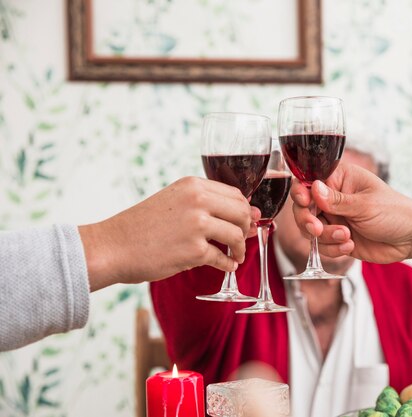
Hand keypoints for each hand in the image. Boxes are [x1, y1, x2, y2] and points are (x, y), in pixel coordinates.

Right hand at [80, 176, 259, 290]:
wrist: (112, 247)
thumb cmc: (142, 227)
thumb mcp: (173, 202)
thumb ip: (206, 205)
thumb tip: (248, 216)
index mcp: (192, 185)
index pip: (235, 194)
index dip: (245, 210)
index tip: (246, 221)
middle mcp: (197, 200)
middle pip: (242, 213)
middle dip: (246, 228)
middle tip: (242, 240)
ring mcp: (197, 225)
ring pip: (237, 235)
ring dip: (240, 249)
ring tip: (235, 256)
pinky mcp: (194, 251)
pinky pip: (223, 258)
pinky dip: (229, 264)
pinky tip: (227, 266)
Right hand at [290, 163, 411, 263]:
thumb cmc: (395, 212)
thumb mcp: (366, 205)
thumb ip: (337, 201)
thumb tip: (312, 188)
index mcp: (340, 178)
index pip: (309, 180)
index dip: (301, 192)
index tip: (303, 201)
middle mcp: (333, 197)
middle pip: (303, 207)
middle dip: (307, 220)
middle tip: (317, 229)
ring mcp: (334, 218)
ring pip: (310, 229)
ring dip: (326, 237)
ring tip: (347, 237)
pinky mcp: (337, 238)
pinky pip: (322, 245)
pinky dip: (333, 249)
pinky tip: (351, 246)